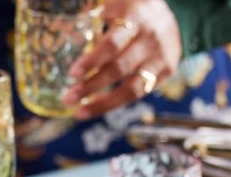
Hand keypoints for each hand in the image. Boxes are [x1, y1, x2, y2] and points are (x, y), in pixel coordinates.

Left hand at [63, 0, 181, 118]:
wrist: (171, 18)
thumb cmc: (133, 11)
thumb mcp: (115, 5)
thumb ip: (92, 16)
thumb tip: (59, 29)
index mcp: (136, 17)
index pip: (112, 44)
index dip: (92, 61)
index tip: (73, 74)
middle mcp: (150, 39)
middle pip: (119, 69)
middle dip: (91, 86)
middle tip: (69, 98)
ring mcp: (160, 58)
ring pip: (131, 89)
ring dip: (103, 103)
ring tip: (81, 112)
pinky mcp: (166, 72)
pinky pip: (139, 93)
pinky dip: (116, 102)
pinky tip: (99, 107)